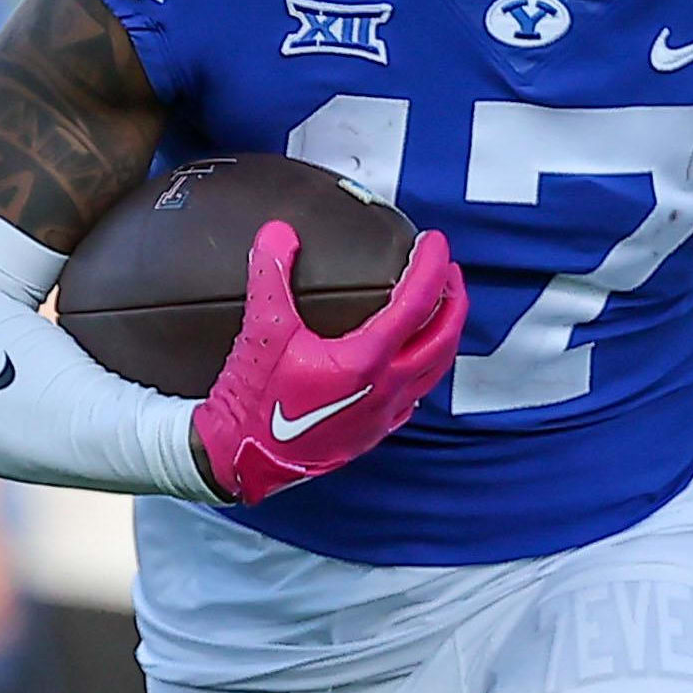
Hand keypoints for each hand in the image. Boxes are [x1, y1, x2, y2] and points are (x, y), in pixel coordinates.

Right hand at [189, 221, 465, 504]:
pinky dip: (424, 369)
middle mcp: (384, 389)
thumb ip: (270, 276)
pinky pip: (414, 396)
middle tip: (449, 272)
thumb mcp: (261, 330)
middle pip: (443, 338)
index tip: (435, 242)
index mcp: (366, 361)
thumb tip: (278, 233)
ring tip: (441, 310)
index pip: (416, 303)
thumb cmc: (251, 400)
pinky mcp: (371, 433)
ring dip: (445, 334)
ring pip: (435, 370)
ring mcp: (382, 415)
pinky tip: (412, 360)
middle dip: (453, 300)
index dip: (431, 266)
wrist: (239, 458)